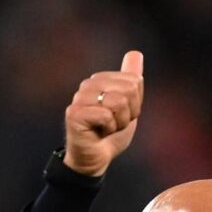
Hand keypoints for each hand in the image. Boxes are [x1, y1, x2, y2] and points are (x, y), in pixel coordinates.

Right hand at [63, 51, 143, 176]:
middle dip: (128, 114)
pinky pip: (106, 115)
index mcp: (101, 79)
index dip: (135, 105)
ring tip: (106, 128)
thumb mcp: (128, 106)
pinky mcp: (75, 113)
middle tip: (114, 124)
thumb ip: (131, 80)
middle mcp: (89, 84)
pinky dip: (108, 129)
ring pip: (118, 102)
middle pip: (129, 90)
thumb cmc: (110, 134)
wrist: (97, 158)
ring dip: (119, 123)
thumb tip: (136, 53)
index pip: (135, 82)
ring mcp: (79, 97)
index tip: (122, 116)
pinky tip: (98, 133)